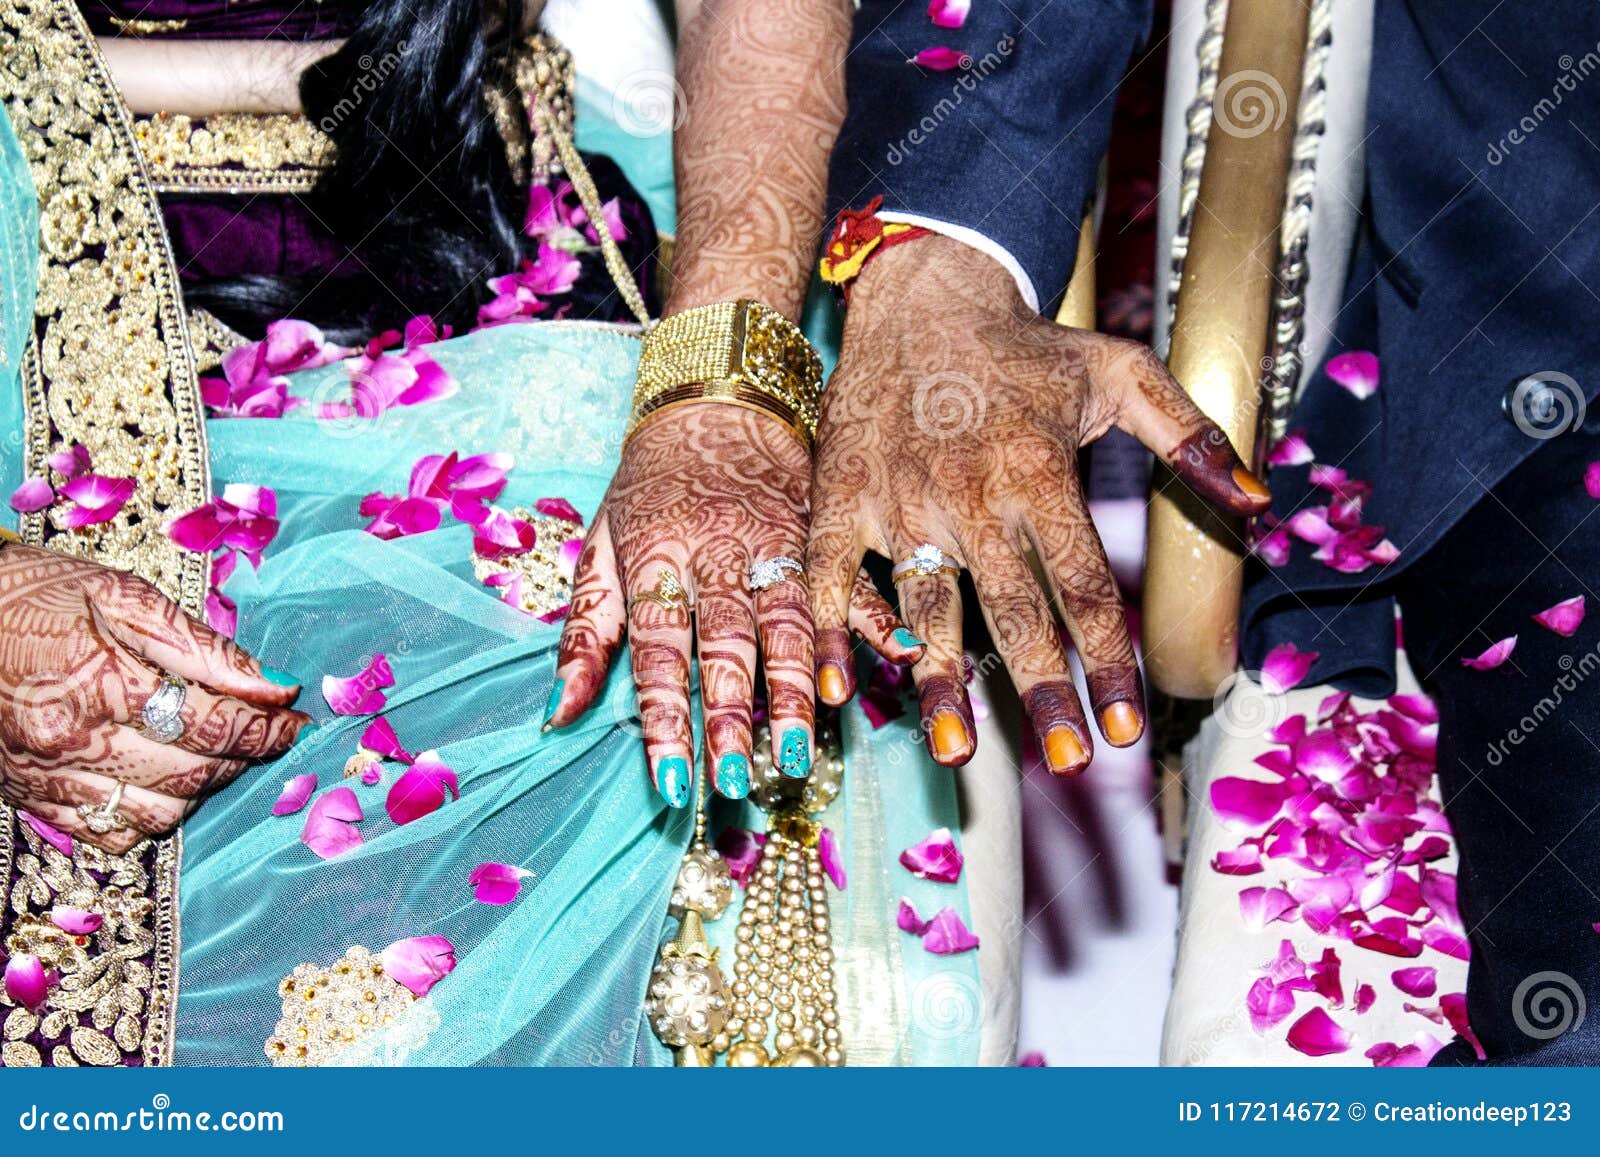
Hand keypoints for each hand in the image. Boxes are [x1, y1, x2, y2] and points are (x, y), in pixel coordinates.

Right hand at [0, 545, 311, 851]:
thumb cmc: (43, 593)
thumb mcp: (125, 596)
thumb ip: (204, 647)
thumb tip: (276, 687)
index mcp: (99, 681)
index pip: (213, 724)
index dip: (267, 728)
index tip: (297, 721)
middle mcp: (72, 741)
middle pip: (193, 774)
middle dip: (243, 756)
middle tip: (263, 731)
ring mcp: (48, 777)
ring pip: (160, 815)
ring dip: (203, 788)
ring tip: (213, 750)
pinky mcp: (30, 798)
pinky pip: (112, 833)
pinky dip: (152, 814)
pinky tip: (163, 777)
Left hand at [547, 403, 919, 805]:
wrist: (714, 395)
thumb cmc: (649, 482)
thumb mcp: (601, 546)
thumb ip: (584, 632)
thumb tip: (559, 713)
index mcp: (656, 557)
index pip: (658, 649)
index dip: (665, 719)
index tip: (673, 782)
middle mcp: (716, 552)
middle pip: (725, 641)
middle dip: (732, 715)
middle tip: (740, 779)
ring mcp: (773, 541)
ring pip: (789, 620)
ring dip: (795, 689)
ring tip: (801, 750)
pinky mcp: (818, 530)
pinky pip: (851, 581)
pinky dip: (876, 620)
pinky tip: (902, 659)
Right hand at [807, 235, 1270, 773]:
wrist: (920, 293)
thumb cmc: (1024, 346)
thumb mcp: (1120, 372)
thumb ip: (1190, 437)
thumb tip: (1255, 501)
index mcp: (1038, 470)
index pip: (1083, 585)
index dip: (1108, 660)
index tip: (1124, 727)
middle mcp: (970, 493)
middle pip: (1012, 611)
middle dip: (1042, 690)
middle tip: (1065, 760)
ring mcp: (901, 499)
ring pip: (923, 606)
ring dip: (939, 682)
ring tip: (954, 750)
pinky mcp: (844, 496)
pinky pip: (834, 575)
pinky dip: (835, 630)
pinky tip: (839, 688)